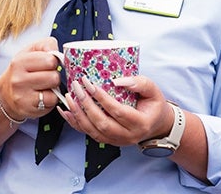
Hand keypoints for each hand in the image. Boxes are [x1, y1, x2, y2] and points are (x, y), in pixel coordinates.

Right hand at [0, 37, 64, 119]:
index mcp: (20, 61)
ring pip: (54, 90)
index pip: (50, 60)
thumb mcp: (31, 51)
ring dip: (54, 88)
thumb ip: (47, 45)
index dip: (54, 61)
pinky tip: (42, 96)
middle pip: (54, 76)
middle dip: (54, 75)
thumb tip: (60, 54)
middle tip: (46, 76)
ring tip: (44, 86)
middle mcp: (18, 79)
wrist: (5, 94)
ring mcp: (22, 95)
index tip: (48, 64)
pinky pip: (51, 102)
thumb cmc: (23, 69)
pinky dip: (51, 99)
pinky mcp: (28, 108)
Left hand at [57, 75, 174, 146]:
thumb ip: (139, 83)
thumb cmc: (153, 105)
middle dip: (86, 105)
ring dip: (78, 114)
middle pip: (102, 123)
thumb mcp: (153, 90)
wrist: (155, 124)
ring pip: (93, 131)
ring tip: (70, 97)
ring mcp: (116, 141)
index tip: (90, 83)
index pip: (118, 111)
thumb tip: (116, 80)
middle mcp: (128, 136)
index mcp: (140, 123)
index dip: (102, 98)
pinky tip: (66, 111)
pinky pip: (88, 133)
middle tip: (77, 87)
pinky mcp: (107, 140)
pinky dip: (75, 123)